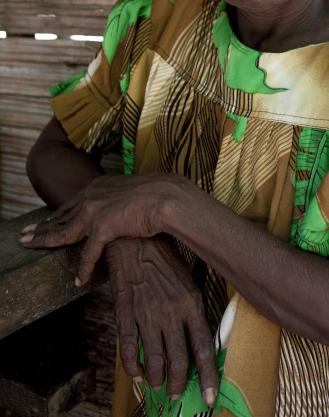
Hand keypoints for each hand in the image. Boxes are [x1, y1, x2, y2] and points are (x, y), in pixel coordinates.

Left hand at [19, 173, 179, 283]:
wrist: (168, 197)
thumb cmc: (157, 195)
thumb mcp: (131, 192)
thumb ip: (119, 200)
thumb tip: (121, 209)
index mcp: (98, 187)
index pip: (70, 204)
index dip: (55, 215)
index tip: (43, 221)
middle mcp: (92, 197)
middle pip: (59, 216)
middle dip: (41, 227)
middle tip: (23, 235)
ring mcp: (95, 211)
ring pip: (63, 231)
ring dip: (44, 241)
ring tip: (29, 247)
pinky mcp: (103, 227)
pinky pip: (88, 253)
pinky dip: (83, 268)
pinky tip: (77, 279)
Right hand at [106, 236, 217, 405]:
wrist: (135, 240)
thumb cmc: (164, 259)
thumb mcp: (187, 281)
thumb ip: (192, 309)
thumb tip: (198, 337)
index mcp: (191, 303)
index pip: (203, 348)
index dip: (207, 376)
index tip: (210, 396)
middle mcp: (171, 313)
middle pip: (179, 360)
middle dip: (179, 384)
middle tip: (176, 394)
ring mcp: (147, 315)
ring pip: (155, 360)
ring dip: (157, 378)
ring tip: (158, 383)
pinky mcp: (126, 313)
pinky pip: (130, 349)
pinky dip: (133, 367)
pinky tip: (137, 372)